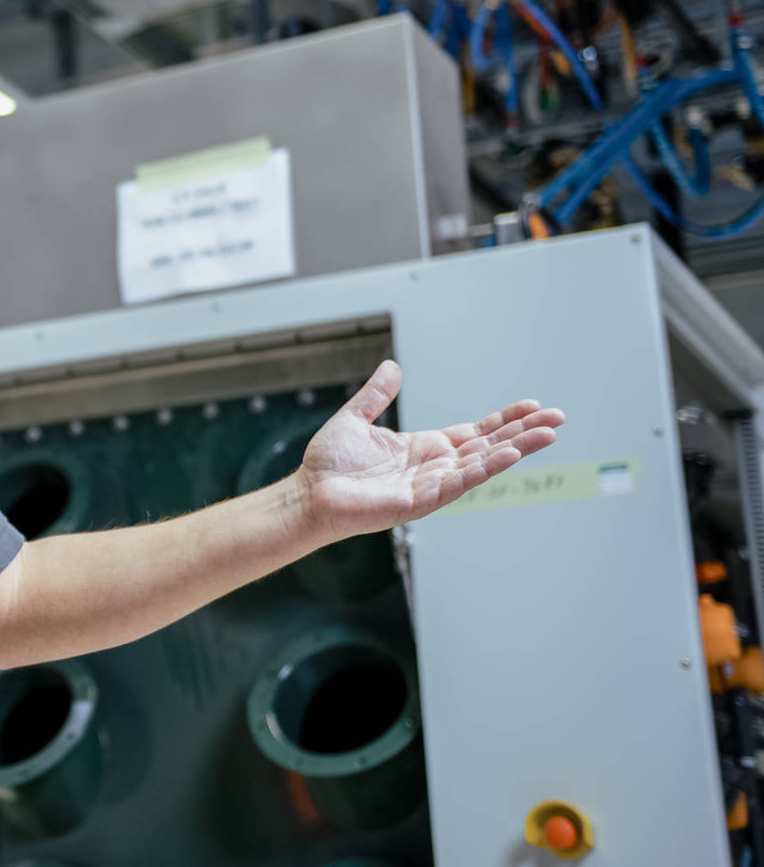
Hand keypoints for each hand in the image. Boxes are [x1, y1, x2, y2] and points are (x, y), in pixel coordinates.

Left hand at [294, 360, 564, 541]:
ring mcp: (431, 484)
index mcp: (425, 447)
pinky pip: (459, 482)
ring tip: (548, 434)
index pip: (475, 432)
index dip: (504, 420)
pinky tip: (508, 455)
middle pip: (489, 446)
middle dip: (524, 432)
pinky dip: (484, 468)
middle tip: (558, 418)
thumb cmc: (328, 465)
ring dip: (516, 449)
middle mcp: (435, 466)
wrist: (308, 493)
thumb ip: (376, 395)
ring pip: (483, 464)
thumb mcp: (355, 418)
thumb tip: (391, 367)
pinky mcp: (421, 500)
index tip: (534, 407)